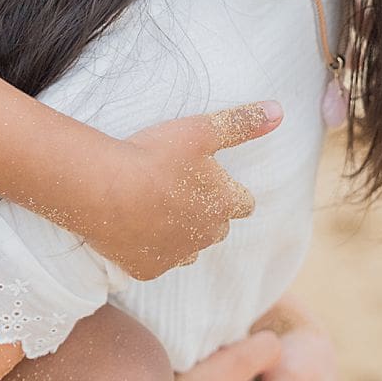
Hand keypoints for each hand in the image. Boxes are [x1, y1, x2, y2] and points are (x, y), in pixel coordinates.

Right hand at [90, 102, 281, 280]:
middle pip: (218, 228)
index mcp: (223, 204)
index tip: (216, 182)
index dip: (231, 191)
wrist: (102, 188)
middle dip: (207, 213)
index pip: (244, 204)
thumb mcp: (201, 130)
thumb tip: (278, 111)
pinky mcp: (147, 269)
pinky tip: (135, 228)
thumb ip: (241, 122)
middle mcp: (205, 236)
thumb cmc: (153, 155)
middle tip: (181, 190)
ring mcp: (175, 256)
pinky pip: (157, 261)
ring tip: (158, 209)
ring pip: (189, 248)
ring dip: (181, 233)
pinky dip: (150, 248)